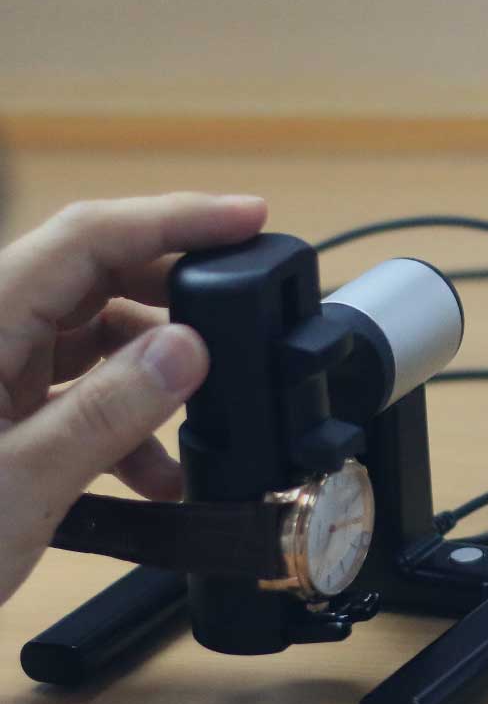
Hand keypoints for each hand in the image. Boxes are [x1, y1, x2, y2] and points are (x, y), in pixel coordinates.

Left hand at [0, 193, 266, 605]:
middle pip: (93, 278)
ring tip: (196, 435)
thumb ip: (106, 413)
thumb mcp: (17, 487)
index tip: (248, 216)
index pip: (87, 237)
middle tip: (244, 323)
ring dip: (152, 379)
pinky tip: (150, 476)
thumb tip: (188, 347)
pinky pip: (70, 390)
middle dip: (176, 303)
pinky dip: (121, 422)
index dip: (174, 217)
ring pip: (89, 338)